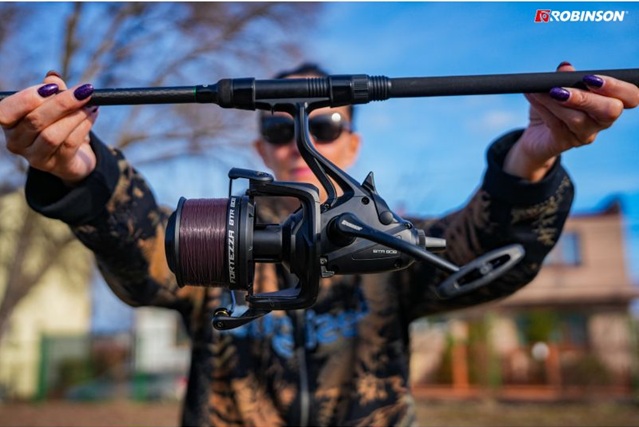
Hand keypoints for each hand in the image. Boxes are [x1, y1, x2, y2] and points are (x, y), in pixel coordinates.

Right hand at [0, 71, 98, 184]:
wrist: (76, 154)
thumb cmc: (59, 123)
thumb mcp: (54, 104)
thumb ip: (52, 90)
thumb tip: (52, 77)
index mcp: (9, 123)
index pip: (4, 112)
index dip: (26, 98)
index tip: (52, 87)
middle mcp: (16, 142)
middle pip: (34, 121)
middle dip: (62, 103)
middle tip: (84, 91)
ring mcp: (35, 158)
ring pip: (52, 135)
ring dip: (76, 116)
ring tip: (91, 104)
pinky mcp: (57, 166)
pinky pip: (70, 144)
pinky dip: (84, 126)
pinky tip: (93, 114)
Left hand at [505, 62, 638, 181]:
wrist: (535, 134)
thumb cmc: (554, 106)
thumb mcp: (560, 87)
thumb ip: (566, 77)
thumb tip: (565, 68)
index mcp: (610, 102)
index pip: (631, 97)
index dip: (618, 87)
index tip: (591, 78)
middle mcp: (602, 121)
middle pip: (610, 111)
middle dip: (587, 98)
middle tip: (561, 88)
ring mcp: (585, 134)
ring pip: (577, 119)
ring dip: (556, 101)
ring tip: (538, 90)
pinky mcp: (565, 143)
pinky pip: (556, 125)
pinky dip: (542, 107)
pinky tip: (531, 95)